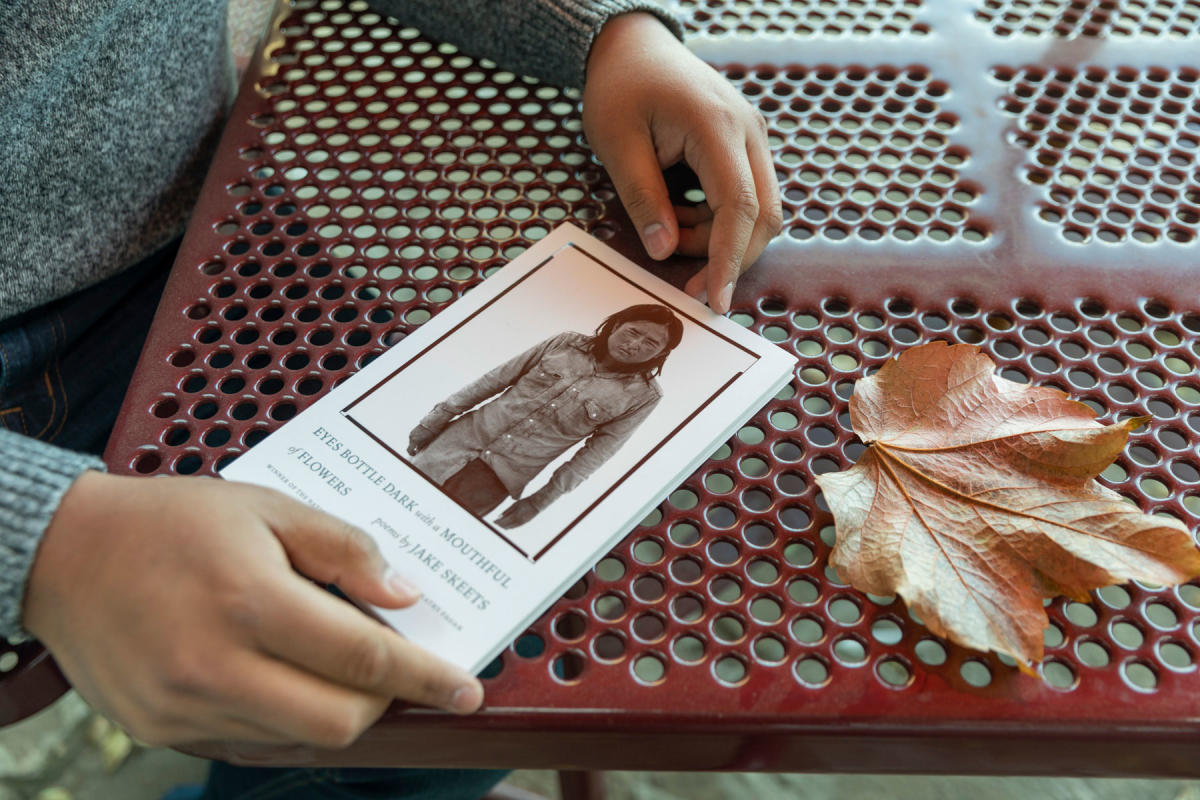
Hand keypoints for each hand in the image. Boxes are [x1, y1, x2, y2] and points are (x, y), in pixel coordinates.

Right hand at [23, 473, 483, 747]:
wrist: (64, 554)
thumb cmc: (172, 522)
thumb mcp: (268, 508)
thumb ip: (344, 550)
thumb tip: (404, 597)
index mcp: (249, 600)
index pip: (363, 658)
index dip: (426, 678)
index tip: (465, 690)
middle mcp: (215, 666)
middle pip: (339, 721)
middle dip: (383, 700)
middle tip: (389, 665)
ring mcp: (185, 709)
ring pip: (298, 740)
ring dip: (333, 707)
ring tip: (325, 658)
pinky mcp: (164, 732)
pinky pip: (252, 743)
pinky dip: (285, 717)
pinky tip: (280, 674)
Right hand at [407, 424, 437, 454]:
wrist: (431, 423)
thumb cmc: (431, 433)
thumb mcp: (426, 442)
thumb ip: (421, 447)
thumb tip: (418, 451)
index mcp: (414, 441)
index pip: (409, 450)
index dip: (411, 454)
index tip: (415, 455)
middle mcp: (411, 437)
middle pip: (410, 446)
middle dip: (414, 448)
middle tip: (420, 450)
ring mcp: (411, 433)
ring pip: (412, 441)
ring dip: (415, 443)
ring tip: (423, 443)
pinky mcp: (413, 430)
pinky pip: (413, 437)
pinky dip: (416, 439)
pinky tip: (422, 438)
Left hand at [495, 497, 539, 528]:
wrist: (537, 504)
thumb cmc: (525, 502)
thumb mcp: (515, 504)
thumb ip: (507, 511)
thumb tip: (499, 516)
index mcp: (515, 515)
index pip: (504, 522)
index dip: (497, 522)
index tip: (493, 521)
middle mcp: (518, 521)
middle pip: (506, 526)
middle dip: (500, 525)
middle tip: (495, 523)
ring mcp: (521, 523)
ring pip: (510, 527)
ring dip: (504, 526)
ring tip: (499, 524)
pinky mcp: (524, 523)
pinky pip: (514, 527)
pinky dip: (509, 526)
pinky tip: (507, 525)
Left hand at [582, 12, 781, 314]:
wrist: (633, 47)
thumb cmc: (620, 88)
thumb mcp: (616, 144)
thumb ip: (642, 198)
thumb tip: (662, 251)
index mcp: (717, 126)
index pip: (739, 207)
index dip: (729, 260)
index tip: (716, 301)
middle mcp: (749, 131)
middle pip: (764, 216)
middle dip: (729, 258)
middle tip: (688, 287)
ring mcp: (753, 138)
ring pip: (759, 212)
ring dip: (717, 239)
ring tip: (666, 228)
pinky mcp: (746, 148)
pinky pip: (746, 199)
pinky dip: (716, 222)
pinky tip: (678, 214)